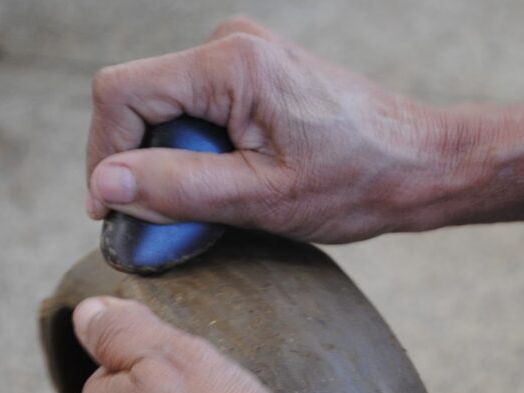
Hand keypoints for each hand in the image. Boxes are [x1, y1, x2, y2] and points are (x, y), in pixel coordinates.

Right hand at [85, 17, 470, 242]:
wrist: (420, 165)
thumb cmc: (356, 182)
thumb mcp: (260, 199)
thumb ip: (176, 187)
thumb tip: (104, 185)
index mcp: (229, 64)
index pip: (120, 94)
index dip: (103, 155)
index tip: (111, 212)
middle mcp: (231, 44)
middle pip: (141, 100)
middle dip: (145, 162)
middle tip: (176, 217)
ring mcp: (245, 55)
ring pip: (168, 109)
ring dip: (176, 159)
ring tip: (222, 200)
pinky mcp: (257, 73)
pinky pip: (199, 109)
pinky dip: (201, 150)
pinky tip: (238, 180)